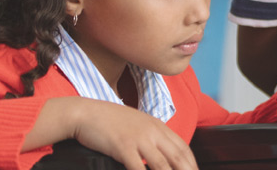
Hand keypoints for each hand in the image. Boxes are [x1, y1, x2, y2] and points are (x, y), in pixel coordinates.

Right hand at [70, 98, 197, 169]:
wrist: (84, 112)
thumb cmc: (107, 121)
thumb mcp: (136, 124)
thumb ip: (150, 136)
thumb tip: (161, 154)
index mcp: (157, 126)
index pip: (183, 148)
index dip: (192, 165)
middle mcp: (152, 131)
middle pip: (178, 157)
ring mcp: (139, 139)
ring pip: (162, 165)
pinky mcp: (123, 146)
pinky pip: (138, 168)